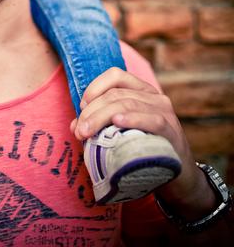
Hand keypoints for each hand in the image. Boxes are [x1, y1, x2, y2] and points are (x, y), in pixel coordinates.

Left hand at [71, 68, 216, 217]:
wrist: (178, 178)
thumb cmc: (144, 151)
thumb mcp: (121, 134)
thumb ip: (100, 125)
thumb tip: (74, 125)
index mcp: (141, 91)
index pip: (115, 75)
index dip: (95, 88)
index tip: (81, 108)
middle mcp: (154, 97)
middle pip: (116, 94)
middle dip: (92, 111)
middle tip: (78, 131)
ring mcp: (165, 112)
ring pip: (128, 104)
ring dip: (102, 117)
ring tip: (86, 133)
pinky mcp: (172, 132)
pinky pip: (152, 120)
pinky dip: (133, 119)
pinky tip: (117, 123)